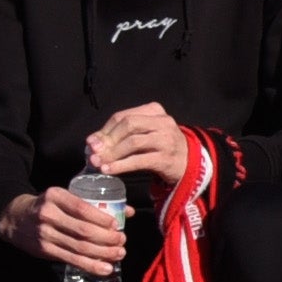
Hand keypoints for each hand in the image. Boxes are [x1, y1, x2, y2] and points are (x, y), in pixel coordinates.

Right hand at [10, 186, 130, 278]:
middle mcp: (48, 214)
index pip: (82, 208)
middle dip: (107, 238)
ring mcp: (45, 233)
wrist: (15, 218)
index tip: (117, 225)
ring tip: (119, 254)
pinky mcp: (45, 250)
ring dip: (103, 253)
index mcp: (55, 196)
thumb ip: (93, 204)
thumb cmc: (48, 206)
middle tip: (122, 241)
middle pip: (83, 230)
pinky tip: (106, 268)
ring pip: (80, 246)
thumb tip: (129, 212)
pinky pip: (72, 259)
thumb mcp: (64, 197)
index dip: (102, 219)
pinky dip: (91, 265)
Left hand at [82, 105, 197, 185]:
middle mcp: (162, 122)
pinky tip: (109, 170)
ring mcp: (166, 140)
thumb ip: (121, 134)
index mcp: (154, 110)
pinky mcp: (166, 158)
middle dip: (107, 139)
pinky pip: (139, 160)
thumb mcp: (144, 134)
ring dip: (112, 154)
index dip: (104, 129)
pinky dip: (121, 165)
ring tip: (98, 163)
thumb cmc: (161, 146)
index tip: (91, 141)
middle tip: (93, 152)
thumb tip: (93, 141)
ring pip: (133, 142)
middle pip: (128, 125)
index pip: (123, 116)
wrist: (190, 163)